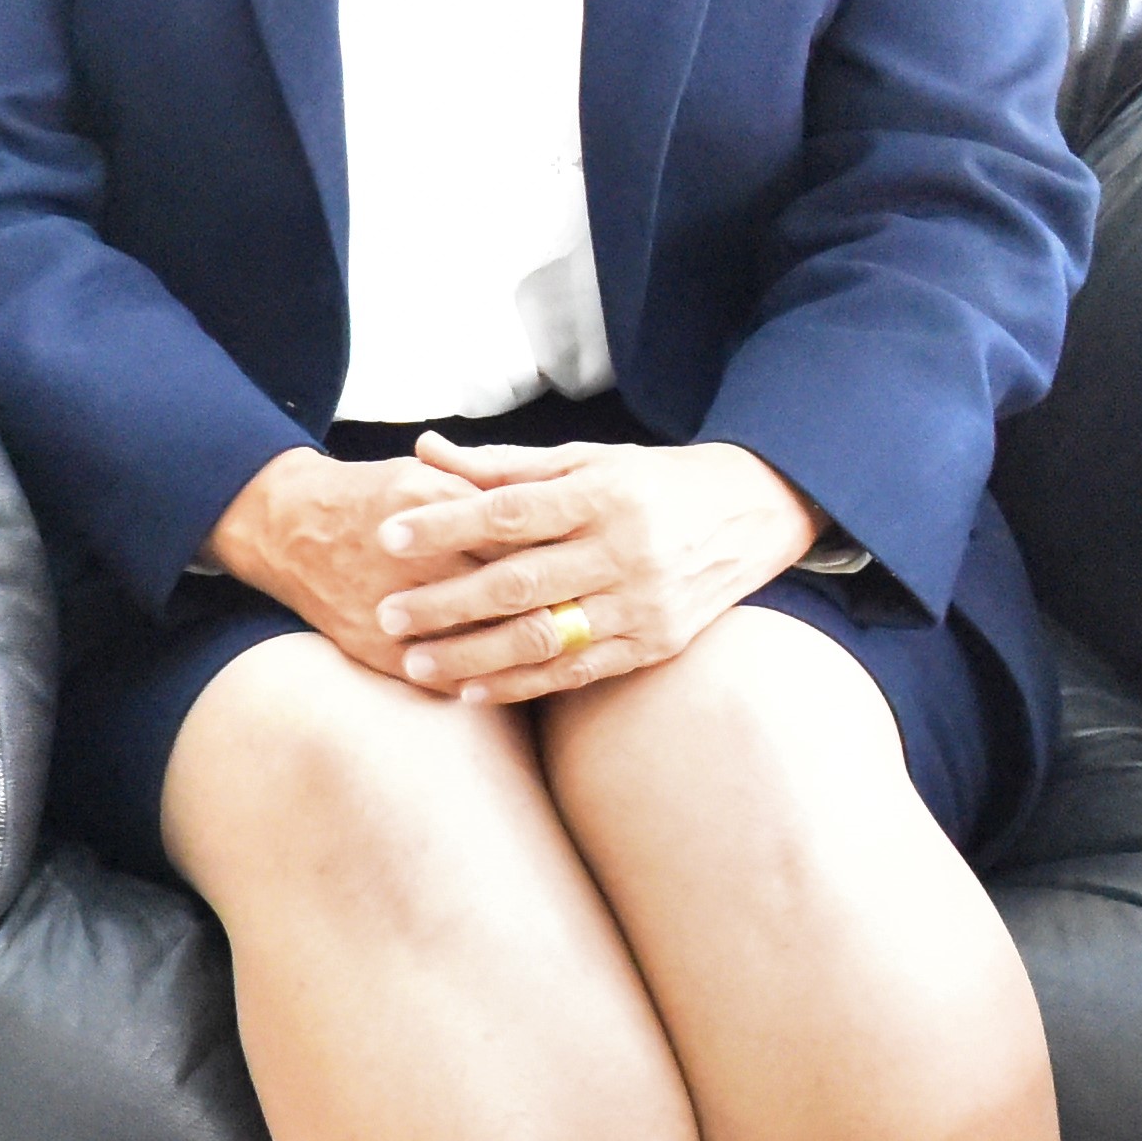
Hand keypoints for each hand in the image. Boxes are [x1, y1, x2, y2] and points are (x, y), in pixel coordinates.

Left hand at [216, 435, 813, 706]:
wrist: (756, 511)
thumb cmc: (652, 481)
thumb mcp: (587, 459)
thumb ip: (504, 465)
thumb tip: (425, 449)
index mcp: (603, 495)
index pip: (509, 512)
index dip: (445, 525)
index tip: (388, 536)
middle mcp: (626, 550)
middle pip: (519, 584)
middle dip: (445, 603)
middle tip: (385, 613)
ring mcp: (644, 603)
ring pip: (546, 638)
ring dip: (473, 656)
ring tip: (415, 662)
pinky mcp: (657, 644)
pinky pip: (579, 673)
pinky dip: (521, 685)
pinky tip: (470, 690)